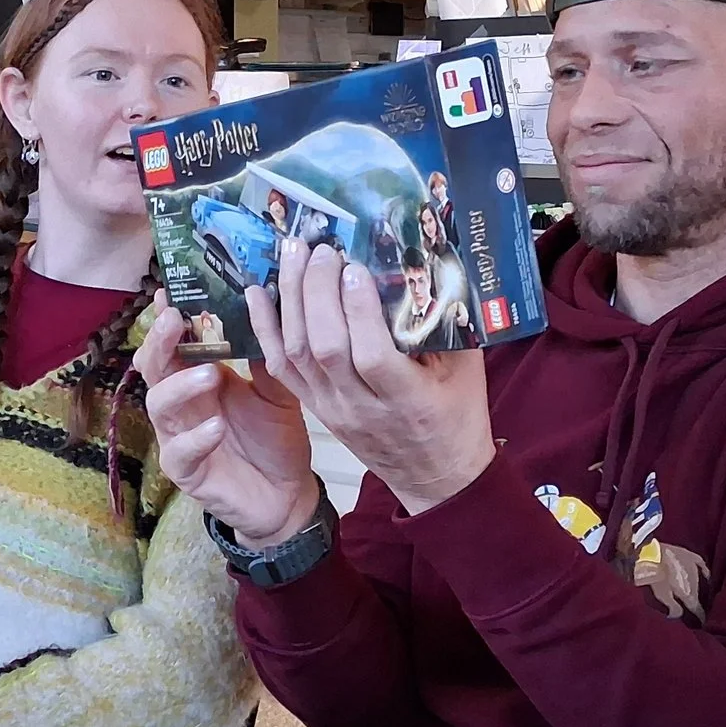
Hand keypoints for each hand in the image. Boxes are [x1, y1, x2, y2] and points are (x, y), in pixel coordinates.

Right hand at [138, 296, 322, 544]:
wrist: (289, 496)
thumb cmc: (276, 440)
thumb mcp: (279, 391)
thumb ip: (268, 357)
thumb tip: (265, 309)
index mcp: (200, 377)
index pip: (175, 342)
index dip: (168, 318)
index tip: (170, 291)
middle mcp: (183, 403)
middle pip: (154, 367)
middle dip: (160, 341)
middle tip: (176, 320)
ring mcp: (180, 436)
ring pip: (159, 405)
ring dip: (180, 386)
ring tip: (210, 374)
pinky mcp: (187, 471)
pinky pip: (179, 453)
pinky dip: (195, 438)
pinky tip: (216, 427)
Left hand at [248, 238, 493, 516]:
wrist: (436, 477)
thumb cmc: (457, 418)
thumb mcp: (468, 371)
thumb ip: (448, 322)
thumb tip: (428, 261)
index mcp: (407, 400)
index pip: (372, 356)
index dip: (358, 311)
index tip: (353, 268)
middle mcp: (362, 407)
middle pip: (325, 348)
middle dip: (317, 292)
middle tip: (320, 249)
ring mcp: (332, 409)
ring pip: (298, 352)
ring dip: (290, 299)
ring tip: (293, 254)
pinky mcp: (315, 408)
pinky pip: (281, 367)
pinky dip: (265, 327)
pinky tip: (257, 292)